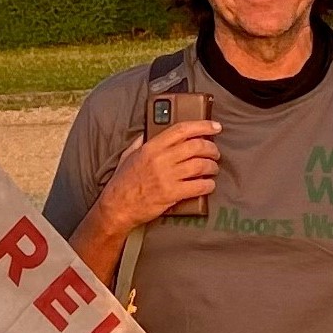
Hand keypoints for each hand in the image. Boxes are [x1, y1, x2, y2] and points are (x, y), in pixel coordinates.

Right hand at [94, 123, 220, 235]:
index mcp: (151, 147)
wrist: (117, 206)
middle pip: (196, 146)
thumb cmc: (122, 182)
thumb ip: (141, 142)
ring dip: (212, 167)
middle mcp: (160, 159)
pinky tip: (209, 185)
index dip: (202, 126)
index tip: (215, 126)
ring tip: (213, 169)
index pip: (182, 130)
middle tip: (215, 152)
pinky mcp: (171, 194)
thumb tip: (149, 131)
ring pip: (201, 165)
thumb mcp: (129, 155)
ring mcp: (167, 177)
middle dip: (211, 148)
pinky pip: (198, 186)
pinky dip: (208, 185)